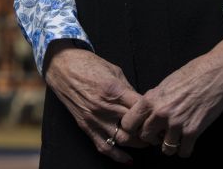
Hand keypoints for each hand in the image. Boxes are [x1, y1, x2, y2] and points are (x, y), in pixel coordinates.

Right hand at [44, 42, 147, 163]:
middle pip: (134, 127)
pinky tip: (129, 160)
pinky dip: (117, 156)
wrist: (62, 66)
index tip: (160, 115)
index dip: (153, 114)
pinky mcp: (86, 126)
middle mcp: (105, 107)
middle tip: (157, 131)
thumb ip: (128, 89)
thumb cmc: (89, 64)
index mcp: (114, 90)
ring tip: (146, 141)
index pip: (140, 108)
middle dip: (148, 131)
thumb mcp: (114, 70)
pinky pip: (103, 146)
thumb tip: (141, 103)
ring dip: (137, 143)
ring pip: (122, 140)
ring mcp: (94, 118)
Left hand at [120, 28, 222, 158]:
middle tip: (161, 132)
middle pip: (145, 138)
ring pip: (165, 149)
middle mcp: (160, 113)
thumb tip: (148, 113)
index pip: (128, 124)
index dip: (134, 128)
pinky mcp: (193, 131)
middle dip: (153, 137)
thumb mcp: (166, 83)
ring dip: (170, 145)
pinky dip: (185, 149)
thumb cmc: (192, 73)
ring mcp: (177, 123)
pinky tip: (188, 140)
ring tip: (177, 136)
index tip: (142, 128)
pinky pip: (183, 152)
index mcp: (151, 98)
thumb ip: (154, 100)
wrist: (216, 72)